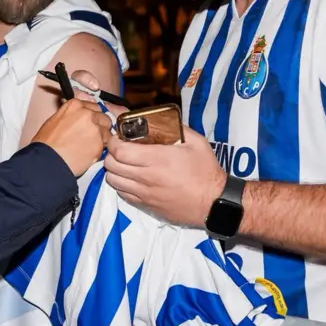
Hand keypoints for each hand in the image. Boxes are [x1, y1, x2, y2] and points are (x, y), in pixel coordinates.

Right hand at [30, 99, 112, 177]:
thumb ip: (72, 115)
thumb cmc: (47, 144)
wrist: (48, 160)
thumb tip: (78, 117)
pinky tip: (88, 153)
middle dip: (100, 126)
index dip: (92, 117)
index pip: (93, 106)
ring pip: (107, 132)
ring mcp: (95, 128)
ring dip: (102, 138)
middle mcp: (87, 114)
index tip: (90, 123)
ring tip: (89, 146)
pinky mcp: (100, 143)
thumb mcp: (55, 120)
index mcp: (75, 105)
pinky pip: (106, 145)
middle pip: (103, 117)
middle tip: (91, 136)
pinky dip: (100, 149)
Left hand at [103, 125, 222, 225]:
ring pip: (113, 181)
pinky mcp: (146, 206)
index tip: (118, 136)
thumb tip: (159, 119)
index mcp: (157, 159)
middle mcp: (146, 177)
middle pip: (111, 165)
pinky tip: (131, 178)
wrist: (214, 202)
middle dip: (111, 154)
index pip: (119, 150)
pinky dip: (121, 184)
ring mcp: (144, 194)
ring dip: (114, 170)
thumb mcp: (196, 142)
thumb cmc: (206, 170)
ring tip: (124, 163)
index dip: (113, 141)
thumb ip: (176, 128)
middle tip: (120, 149)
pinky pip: (122, 194)